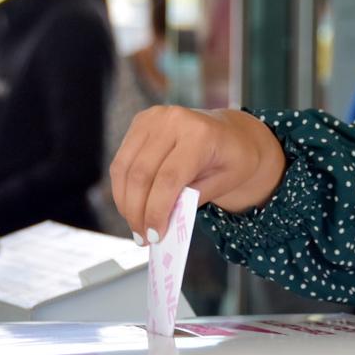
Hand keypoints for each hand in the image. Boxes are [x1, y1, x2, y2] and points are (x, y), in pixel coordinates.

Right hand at [110, 106, 285, 241]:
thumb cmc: (232, 159)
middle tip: (141, 237)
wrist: (232, 133)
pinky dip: (123, 188)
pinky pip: (122, 161)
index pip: (168, 179)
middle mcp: (172, 120)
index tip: (154, 236)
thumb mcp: (223, 183)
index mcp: (200, 134)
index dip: (156, 211)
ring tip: (135, 225)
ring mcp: (152, 117)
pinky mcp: (140, 122)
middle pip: (142, 174)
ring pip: (125, 168)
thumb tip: (159, 221)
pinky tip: (131, 206)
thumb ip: (192, 200)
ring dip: (125, 202)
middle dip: (137, 211)